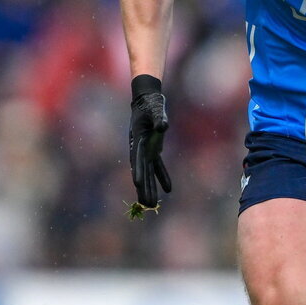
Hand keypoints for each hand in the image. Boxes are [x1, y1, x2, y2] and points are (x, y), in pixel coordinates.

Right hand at [129, 75, 171, 207]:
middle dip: (144, 188)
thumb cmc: (151, 103)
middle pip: (142, 171)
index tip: (137, 184)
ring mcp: (146, 150)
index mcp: (138, 139)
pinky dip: (162, 176)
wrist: (147, 100)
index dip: (138, 170)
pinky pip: (157, 166)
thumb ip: (159, 119)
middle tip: (146, 204)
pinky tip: (168, 190)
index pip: (137, 158)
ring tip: (151, 204)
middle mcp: (139, 148)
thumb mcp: (156, 109)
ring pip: (148, 172)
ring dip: (150, 187)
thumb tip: (163, 127)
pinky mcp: (153, 149)